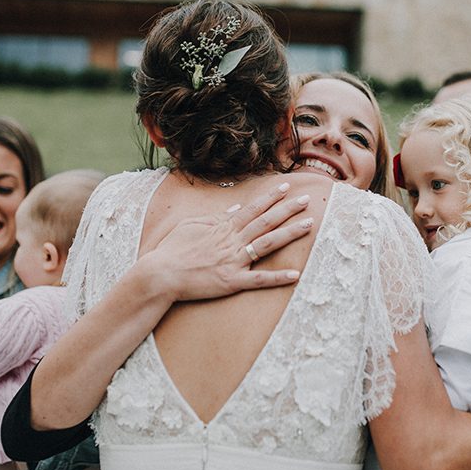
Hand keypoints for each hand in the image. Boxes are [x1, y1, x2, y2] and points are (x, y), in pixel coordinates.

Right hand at [133, 182, 313, 302]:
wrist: (160, 274)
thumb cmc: (172, 249)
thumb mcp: (192, 225)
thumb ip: (217, 217)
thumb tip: (236, 208)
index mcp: (223, 227)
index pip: (253, 208)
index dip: (271, 197)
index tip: (286, 187)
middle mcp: (233, 241)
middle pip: (266, 221)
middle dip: (288, 209)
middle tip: (307, 200)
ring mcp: (234, 261)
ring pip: (268, 243)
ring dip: (290, 233)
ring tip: (309, 225)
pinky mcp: (232, 282)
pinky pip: (259, 280)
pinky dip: (277, 277)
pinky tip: (295, 274)